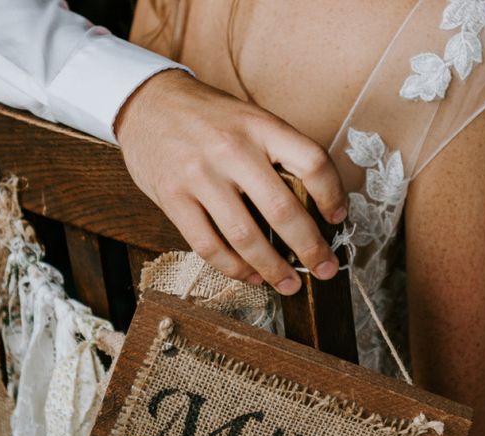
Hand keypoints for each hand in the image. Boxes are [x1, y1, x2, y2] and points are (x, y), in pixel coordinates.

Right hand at [114, 69, 347, 294]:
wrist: (146, 102)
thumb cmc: (208, 118)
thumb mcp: (249, 119)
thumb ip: (278, 154)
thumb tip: (315, 206)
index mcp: (260, 126)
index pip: (312, 162)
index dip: (333, 195)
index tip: (338, 218)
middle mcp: (232, 149)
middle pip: (282, 210)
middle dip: (310, 249)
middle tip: (325, 269)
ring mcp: (199, 175)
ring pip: (245, 236)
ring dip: (273, 269)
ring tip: (289, 285)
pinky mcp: (173, 198)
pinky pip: (208, 245)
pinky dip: (234, 268)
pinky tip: (250, 275)